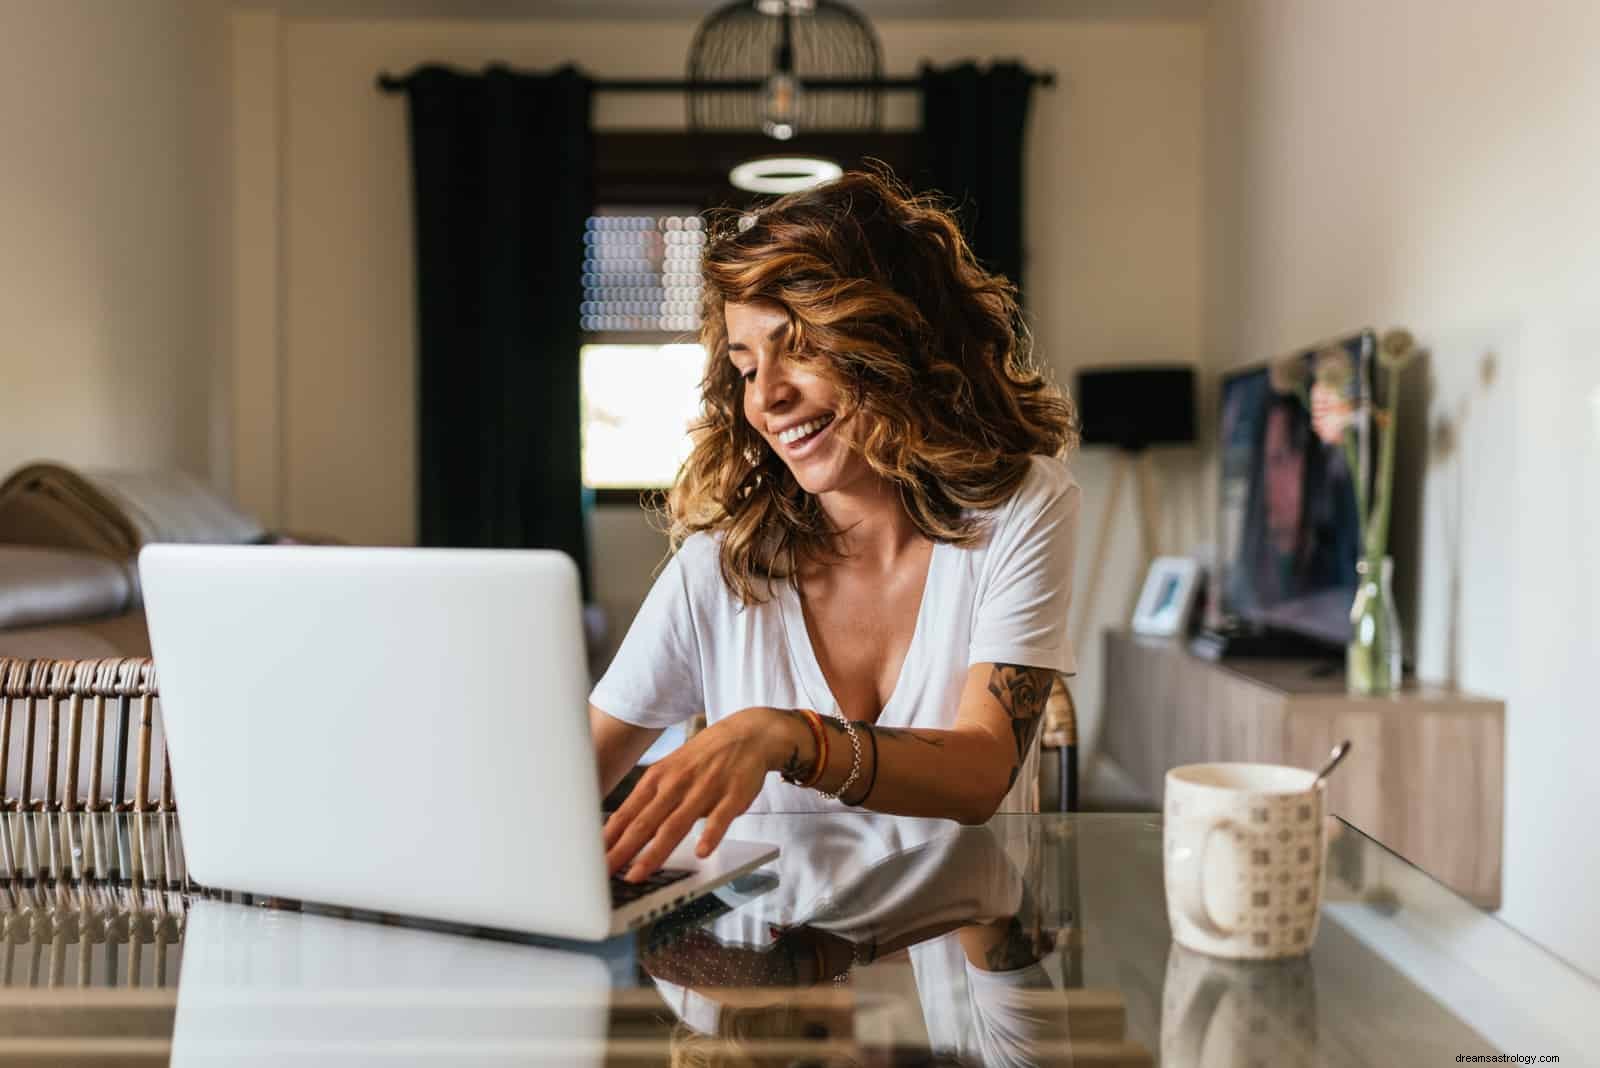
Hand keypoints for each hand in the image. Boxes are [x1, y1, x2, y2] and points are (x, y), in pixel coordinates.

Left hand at [603, 707, 801, 881]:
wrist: (747, 733)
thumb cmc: (704, 757)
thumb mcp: (670, 770)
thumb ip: (650, 800)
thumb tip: (620, 830)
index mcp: (657, 778)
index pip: (627, 813)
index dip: (609, 838)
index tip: (593, 859)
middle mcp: (676, 783)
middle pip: (645, 822)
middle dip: (623, 850)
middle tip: (605, 873)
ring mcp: (704, 789)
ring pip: (676, 824)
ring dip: (655, 851)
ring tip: (639, 874)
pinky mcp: (732, 795)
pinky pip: (720, 818)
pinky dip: (710, 835)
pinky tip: (701, 852)